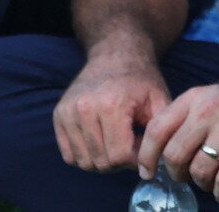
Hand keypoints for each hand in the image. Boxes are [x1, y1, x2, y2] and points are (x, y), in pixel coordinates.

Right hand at [53, 54, 169, 172]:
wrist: (116, 54)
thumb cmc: (141, 79)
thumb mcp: (159, 100)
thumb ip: (160, 132)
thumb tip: (153, 163)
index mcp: (111, 105)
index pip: (118, 156)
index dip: (135, 159)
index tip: (144, 147)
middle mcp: (85, 109)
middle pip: (100, 162)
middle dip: (120, 162)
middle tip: (132, 146)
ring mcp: (68, 112)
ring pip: (83, 161)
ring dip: (102, 161)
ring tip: (118, 143)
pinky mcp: (58, 115)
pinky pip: (69, 154)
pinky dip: (86, 155)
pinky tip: (102, 141)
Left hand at [138, 64, 218, 203]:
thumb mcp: (217, 94)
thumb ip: (192, 116)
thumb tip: (168, 150)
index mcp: (196, 98)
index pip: (157, 130)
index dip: (146, 156)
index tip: (148, 172)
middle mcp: (208, 112)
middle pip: (173, 155)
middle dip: (177, 174)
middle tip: (188, 177)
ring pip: (198, 171)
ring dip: (202, 185)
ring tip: (212, 183)